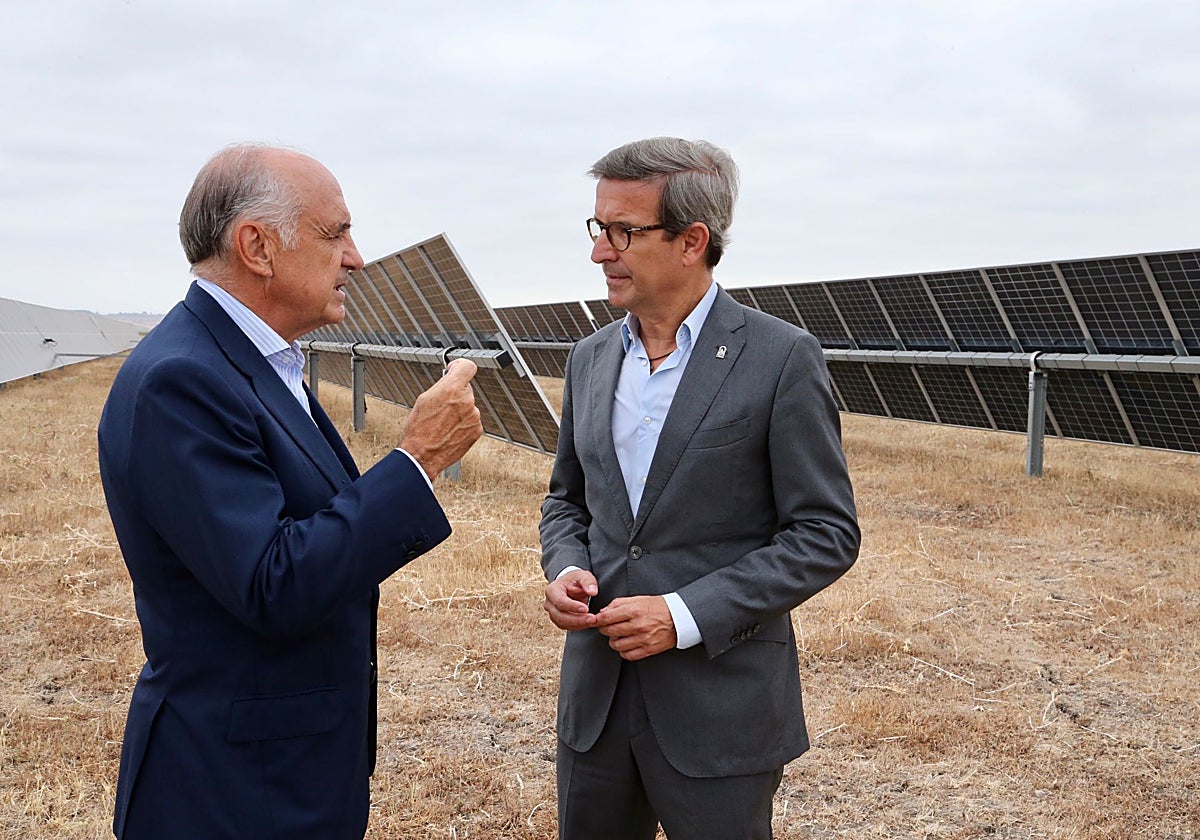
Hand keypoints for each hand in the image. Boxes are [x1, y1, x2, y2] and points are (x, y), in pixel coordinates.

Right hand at [400, 359, 483, 478]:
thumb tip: (450, 377)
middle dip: (455, 394)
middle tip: (442, 406)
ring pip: (468, 406)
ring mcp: (474, 416)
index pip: (468, 366)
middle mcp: (467, 401)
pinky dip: (463, 423)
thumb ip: (442, 385)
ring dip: (459, 411)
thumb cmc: (419, 430)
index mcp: (452, 389)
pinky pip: (471, 420)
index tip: (456, 369)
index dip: (460, 366)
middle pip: (466, 389)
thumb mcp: (424, 399)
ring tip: (443, 422)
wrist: (423, 456)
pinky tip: (450, 430)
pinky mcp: (477, 429)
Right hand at [544, 569, 598, 630]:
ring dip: (579, 624)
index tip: (586, 608)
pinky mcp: (558, 620)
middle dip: (577, 619)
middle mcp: (549, 603)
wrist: (571, 586)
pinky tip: (589, 623)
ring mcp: (552, 613)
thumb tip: (593, 592)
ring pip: (563, 623)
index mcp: (552, 590)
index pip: (560, 601)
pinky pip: (567, 627)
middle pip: (560, 616)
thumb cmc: (576, 580)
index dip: (572, 606)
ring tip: (593, 621)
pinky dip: (578, 626)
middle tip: (592, 619)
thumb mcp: (583, 576)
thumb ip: (588, 582)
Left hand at [595, 596, 676, 660]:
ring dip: (613, 640)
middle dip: (604, 629)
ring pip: (616, 645)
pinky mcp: (648, 649)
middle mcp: (638, 625)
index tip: (594, 620)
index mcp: (635, 610)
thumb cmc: (658, 607)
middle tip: (606, 627)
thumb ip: (618, 603)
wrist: (679, 618)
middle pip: (609, 631)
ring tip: (618, 635)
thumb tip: (602, 612)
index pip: (607, 617)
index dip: (597, 620)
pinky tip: (627, 644)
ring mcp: (643, 639)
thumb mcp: (638, 599)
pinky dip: (623, 651)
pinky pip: (627, 655)